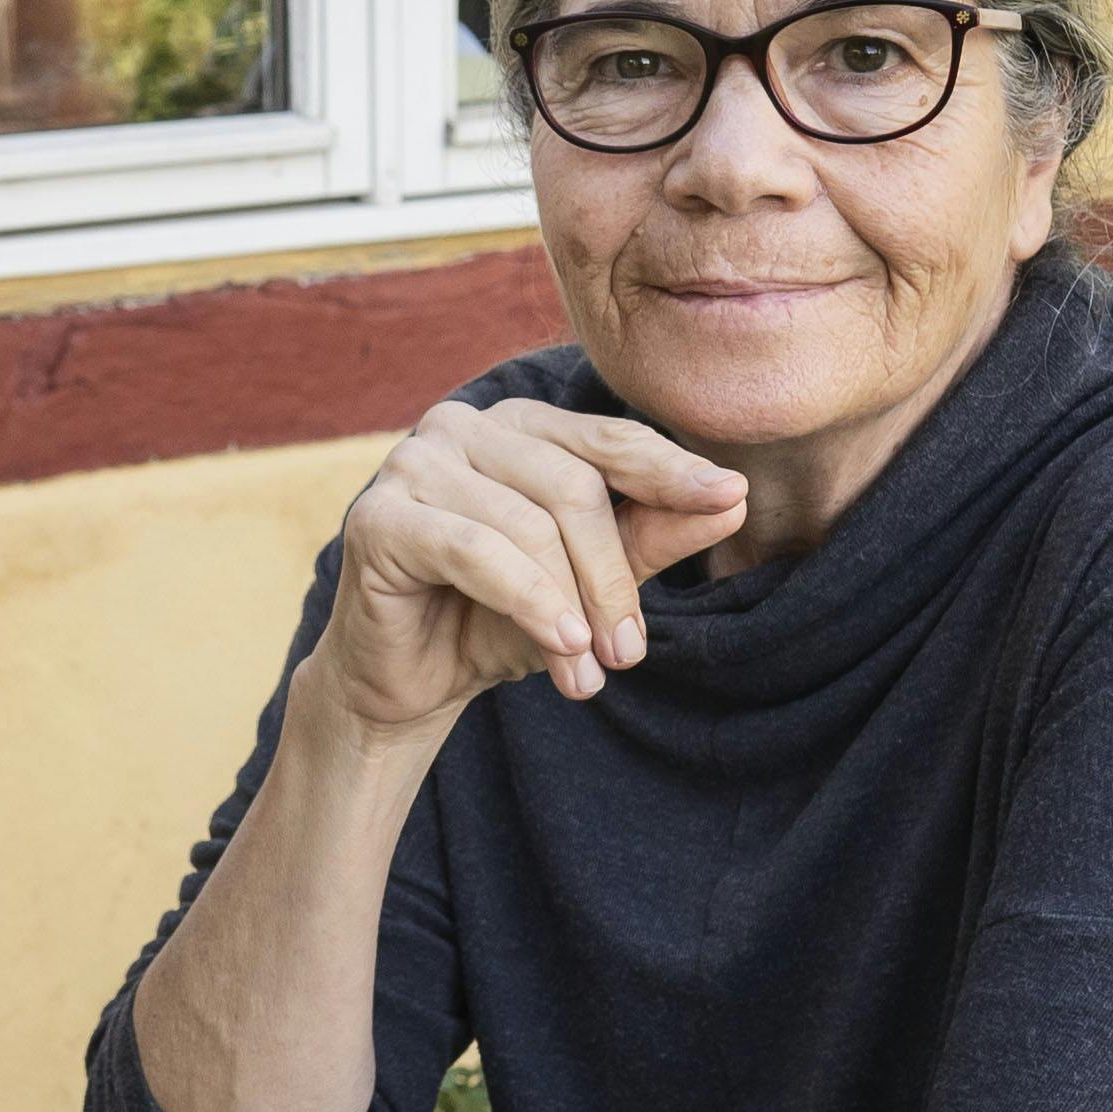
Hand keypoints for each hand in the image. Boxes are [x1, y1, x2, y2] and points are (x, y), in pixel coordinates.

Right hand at [312, 400, 747, 743]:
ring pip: (527, 524)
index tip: (730, 497)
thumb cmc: (494, 620)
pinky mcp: (379, 517)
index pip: (607, 440)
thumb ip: (651, 538)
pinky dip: (528, 601)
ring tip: (587, 674)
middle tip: (628, 652)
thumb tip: (733, 500)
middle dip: (611, 577)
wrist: (406, 684)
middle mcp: (462, 427)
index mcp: (518, 427)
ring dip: (570, 607)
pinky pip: (474, 551)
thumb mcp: (587, 585)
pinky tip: (560, 646)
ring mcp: (413, 463)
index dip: (670, 471)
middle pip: (572, 487)